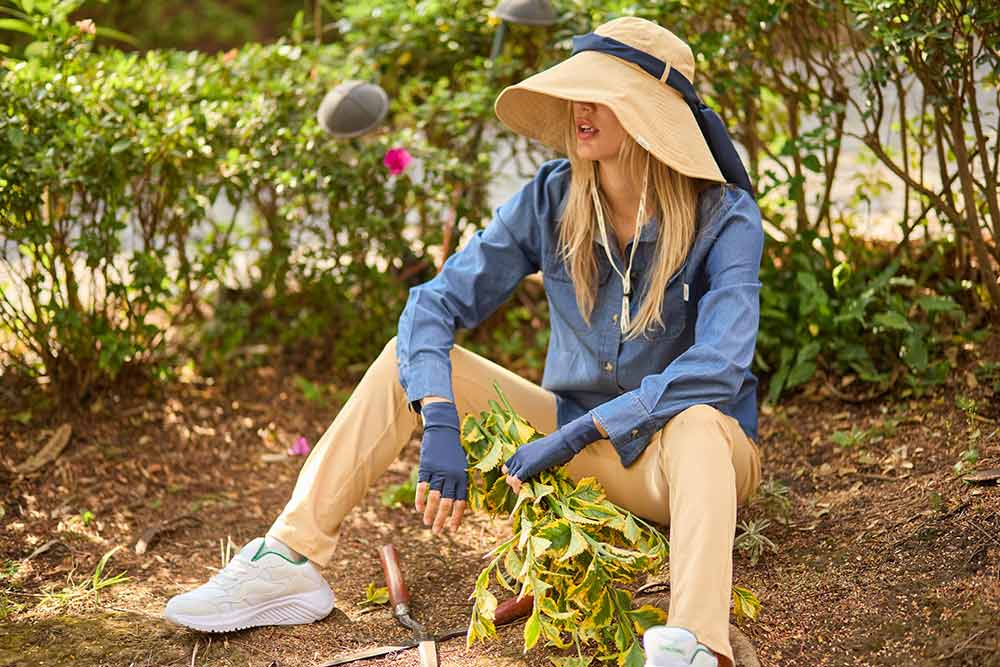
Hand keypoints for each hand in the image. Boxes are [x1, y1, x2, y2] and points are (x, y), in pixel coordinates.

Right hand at [414, 401, 467, 534]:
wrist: (443, 430)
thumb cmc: (453, 450)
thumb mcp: (462, 465)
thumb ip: (460, 482)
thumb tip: (459, 502)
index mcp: (463, 477)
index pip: (461, 502)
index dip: (457, 518)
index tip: (453, 530)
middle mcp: (452, 476)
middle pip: (448, 503)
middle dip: (442, 520)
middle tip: (437, 532)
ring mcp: (439, 472)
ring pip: (435, 498)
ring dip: (430, 513)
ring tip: (426, 523)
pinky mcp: (427, 467)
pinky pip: (423, 487)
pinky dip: (420, 499)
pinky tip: (418, 509)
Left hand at [501, 413, 601, 493]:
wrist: (564, 441)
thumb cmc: (560, 445)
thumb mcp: (545, 453)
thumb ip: (540, 461)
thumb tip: (548, 469)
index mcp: (522, 449)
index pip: (509, 464)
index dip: (513, 473)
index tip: (520, 480)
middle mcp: (519, 454)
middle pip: (508, 472)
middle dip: (514, 482)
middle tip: (523, 489)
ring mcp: (522, 460)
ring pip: (510, 478)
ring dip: (516, 486)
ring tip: (524, 492)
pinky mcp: (527, 467)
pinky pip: (516, 481)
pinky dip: (518, 488)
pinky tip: (523, 492)